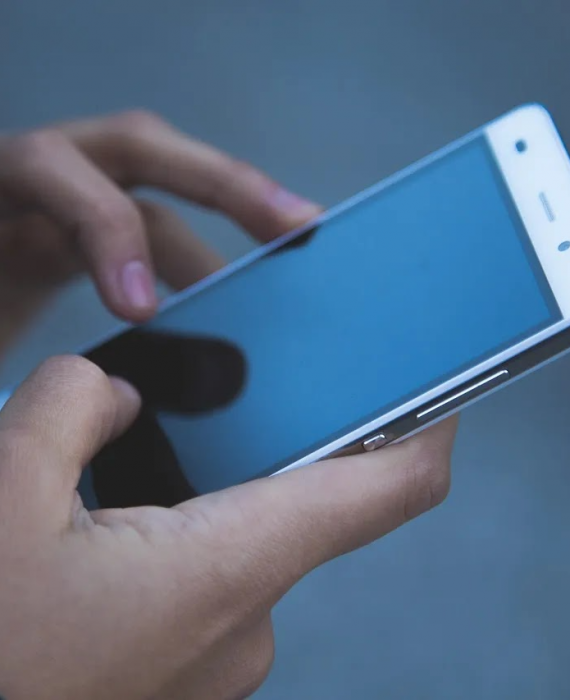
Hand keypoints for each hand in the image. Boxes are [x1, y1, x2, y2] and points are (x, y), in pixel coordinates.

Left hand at [0, 110, 318, 350]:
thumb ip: (7, 355)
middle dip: (222, 185)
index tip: (145, 312)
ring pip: (160, 192)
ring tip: (291, 258)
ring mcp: (64, 203)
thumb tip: (79, 389)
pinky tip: (231, 298)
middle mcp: (35, 182)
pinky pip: (155, 229)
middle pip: (138, 150)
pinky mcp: (81, 235)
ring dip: (228, 224)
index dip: (106, 230)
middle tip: (297, 227)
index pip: (52, 173)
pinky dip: (198, 261)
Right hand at [0, 357, 456, 699]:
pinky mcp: (181, 674)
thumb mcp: (4, 490)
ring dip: (194, 499)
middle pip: (291, 506)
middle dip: (246, 449)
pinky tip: (107, 530)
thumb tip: (116, 397)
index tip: (434, 393)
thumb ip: (73, 406)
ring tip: (119, 481)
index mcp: (221, 573)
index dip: (421, 433)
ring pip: (235, 544)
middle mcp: (240, 628)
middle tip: (190, 406)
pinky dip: (173, 543)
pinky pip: (203, 585)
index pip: (379, 492)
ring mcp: (213, 661)